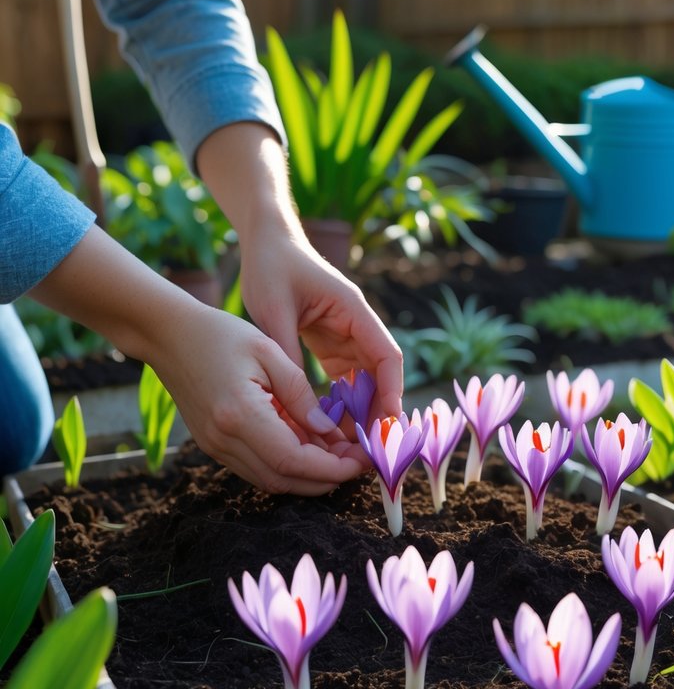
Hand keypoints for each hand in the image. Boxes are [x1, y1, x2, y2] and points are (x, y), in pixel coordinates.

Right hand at [30, 225, 367, 495]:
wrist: (169, 336)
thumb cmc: (221, 335)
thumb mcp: (269, 352)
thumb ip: (301, 395)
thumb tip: (330, 434)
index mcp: (240, 414)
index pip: (293, 459)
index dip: (331, 467)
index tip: (361, 460)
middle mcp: (224, 439)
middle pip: (284, 479)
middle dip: (326, 478)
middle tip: (358, 464)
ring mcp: (215, 447)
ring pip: (270, 480)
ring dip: (308, 477)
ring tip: (340, 458)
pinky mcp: (213, 445)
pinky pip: (256, 468)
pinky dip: (286, 467)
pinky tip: (309, 450)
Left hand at [238, 223, 403, 426]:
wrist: (265, 242)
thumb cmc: (271, 266)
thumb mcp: (273, 310)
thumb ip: (287, 353)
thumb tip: (299, 402)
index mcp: (352, 309)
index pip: (386, 354)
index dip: (392, 390)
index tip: (389, 423)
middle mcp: (355, 322)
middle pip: (380, 371)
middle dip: (378, 408)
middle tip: (370, 446)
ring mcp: (345, 332)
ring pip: (364, 377)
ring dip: (361, 408)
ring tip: (352, 444)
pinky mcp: (330, 341)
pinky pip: (345, 376)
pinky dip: (343, 399)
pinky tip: (332, 425)